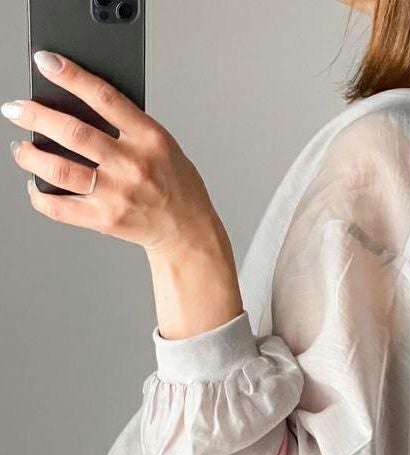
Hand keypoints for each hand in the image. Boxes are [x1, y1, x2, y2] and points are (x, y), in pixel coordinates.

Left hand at [3, 50, 219, 253]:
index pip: (105, 98)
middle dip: (35, 116)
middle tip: (15, 109)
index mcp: (150, 139)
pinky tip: (36, 185)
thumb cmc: (176, 187)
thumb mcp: (164, 146)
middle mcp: (132, 165)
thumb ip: (130, 127)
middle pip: (73, 133)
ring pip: (60, 170)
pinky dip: (40, 196)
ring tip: (22, 149)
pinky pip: (61, 208)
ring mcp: (118, 194)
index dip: (71, 76)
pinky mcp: (106, 220)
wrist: (188, 230)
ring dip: (30, 157)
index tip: (47, 63)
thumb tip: (81, 106)